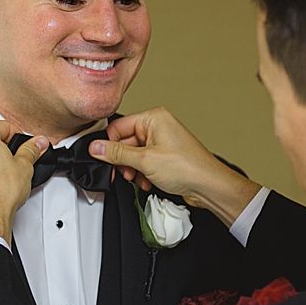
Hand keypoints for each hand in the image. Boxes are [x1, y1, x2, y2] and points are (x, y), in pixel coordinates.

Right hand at [88, 107, 260, 226]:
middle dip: (123, 161)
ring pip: (134, 155)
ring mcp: (162, 142)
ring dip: (133, 169)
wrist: (208, 186)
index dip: (109, 144)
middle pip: (125, 142)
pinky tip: (147, 182)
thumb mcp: (145, 160)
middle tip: (125, 172)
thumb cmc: (187, 167)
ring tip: (139, 178)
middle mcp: (158, 126)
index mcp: (154, 118)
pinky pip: (144, 162)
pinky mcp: (165, 156)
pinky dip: (143, 173)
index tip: (103, 158)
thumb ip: (117, 154)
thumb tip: (96, 147)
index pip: (119, 126)